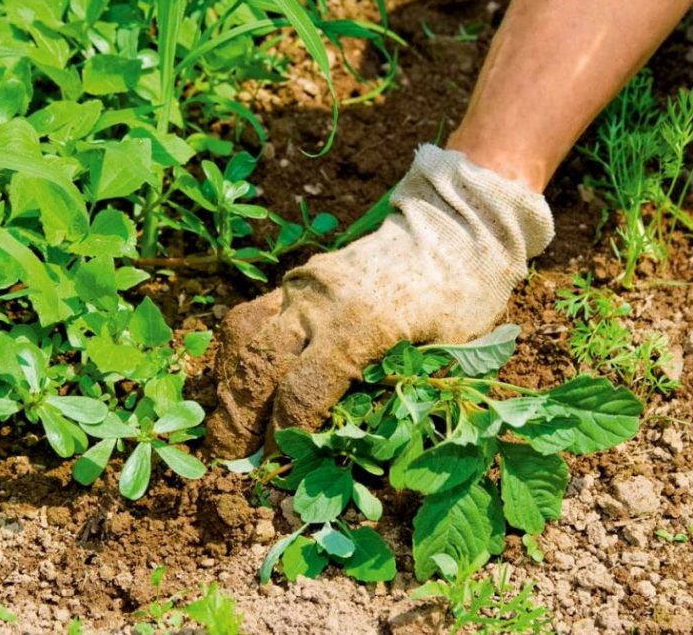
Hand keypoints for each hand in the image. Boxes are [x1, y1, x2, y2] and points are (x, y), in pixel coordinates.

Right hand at [205, 145, 553, 458]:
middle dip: (239, 418)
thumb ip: (402, 396)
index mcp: (362, 327)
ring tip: (230, 423)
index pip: (301, 393)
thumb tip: (355, 448)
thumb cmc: (463, 296)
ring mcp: (304, 285)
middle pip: (258, 366)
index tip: (280, 465)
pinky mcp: (298, 277)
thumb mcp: (449, 353)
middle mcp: (321, 303)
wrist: (455, 227)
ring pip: (244, 338)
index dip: (285, 437)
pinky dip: (241, 354)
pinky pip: (253, 316)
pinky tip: (243, 381)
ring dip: (230, 384)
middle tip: (235, 457)